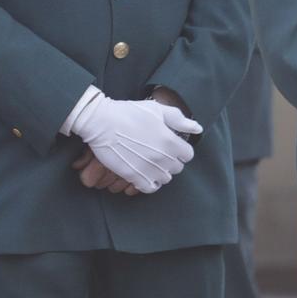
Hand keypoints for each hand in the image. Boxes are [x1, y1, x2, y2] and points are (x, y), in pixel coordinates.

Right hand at [70, 92, 198, 192]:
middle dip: (170, 161)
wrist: (99, 121)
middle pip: (177, 168)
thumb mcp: (156, 109)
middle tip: (156, 153)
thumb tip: (197, 128)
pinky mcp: (133, 176)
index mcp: (171, 141)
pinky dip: (149, 183)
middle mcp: (163, 157)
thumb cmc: (127, 112)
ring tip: (149, 164)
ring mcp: (148, 168)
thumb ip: (179, 119)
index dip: (179, 150)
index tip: (169, 146)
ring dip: (159, 172)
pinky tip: (143, 174)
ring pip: (165, 179)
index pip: (187, 155)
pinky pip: (150, 188)